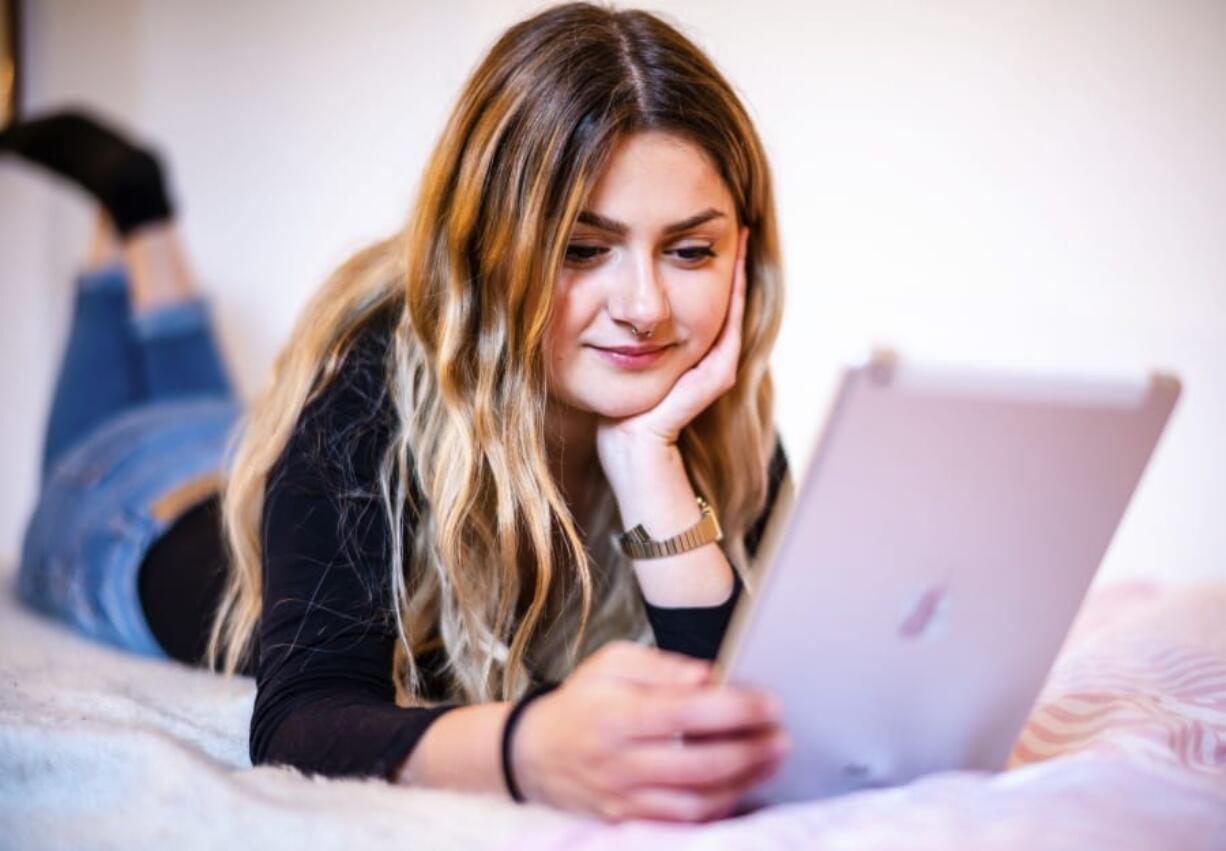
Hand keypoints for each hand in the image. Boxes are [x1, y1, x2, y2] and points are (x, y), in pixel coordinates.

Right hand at [510, 640, 789, 822]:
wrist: (534, 752)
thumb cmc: (582, 701)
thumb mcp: (612, 664)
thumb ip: (662, 667)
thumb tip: (710, 677)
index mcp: (615, 714)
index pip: (685, 713)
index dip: (734, 710)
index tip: (770, 702)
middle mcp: (619, 761)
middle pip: (698, 764)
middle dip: (750, 751)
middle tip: (783, 736)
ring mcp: (623, 798)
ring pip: (696, 802)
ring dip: (743, 783)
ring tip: (772, 759)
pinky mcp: (628, 821)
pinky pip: (682, 823)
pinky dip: (719, 808)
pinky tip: (742, 787)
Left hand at [597, 226, 749, 460]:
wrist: (626, 449)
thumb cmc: (618, 412)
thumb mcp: (618, 358)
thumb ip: (624, 335)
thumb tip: (611, 306)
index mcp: (687, 352)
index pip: (702, 299)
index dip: (709, 266)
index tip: (714, 231)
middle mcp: (707, 358)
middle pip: (724, 300)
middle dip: (732, 262)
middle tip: (738, 220)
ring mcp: (714, 368)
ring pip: (731, 310)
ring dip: (739, 273)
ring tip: (741, 237)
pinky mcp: (715, 378)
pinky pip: (728, 330)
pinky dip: (735, 299)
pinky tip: (734, 270)